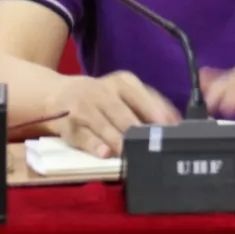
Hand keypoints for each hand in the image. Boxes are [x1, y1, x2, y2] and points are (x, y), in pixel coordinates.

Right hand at [48, 72, 180, 157]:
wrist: (59, 94)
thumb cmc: (102, 96)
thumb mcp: (125, 91)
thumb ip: (151, 103)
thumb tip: (175, 120)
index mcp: (121, 82)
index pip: (139, 96)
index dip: (154, 113)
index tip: (166, 128)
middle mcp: (101, 92)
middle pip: (121, 113)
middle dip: (136, 130)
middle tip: (150, 145)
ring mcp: (83, 109)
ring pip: (103, 125)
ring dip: (118, 140)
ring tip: (131, 153)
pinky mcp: (69, 127)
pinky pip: (84, 137)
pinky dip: (95, 146)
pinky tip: (105, 153)